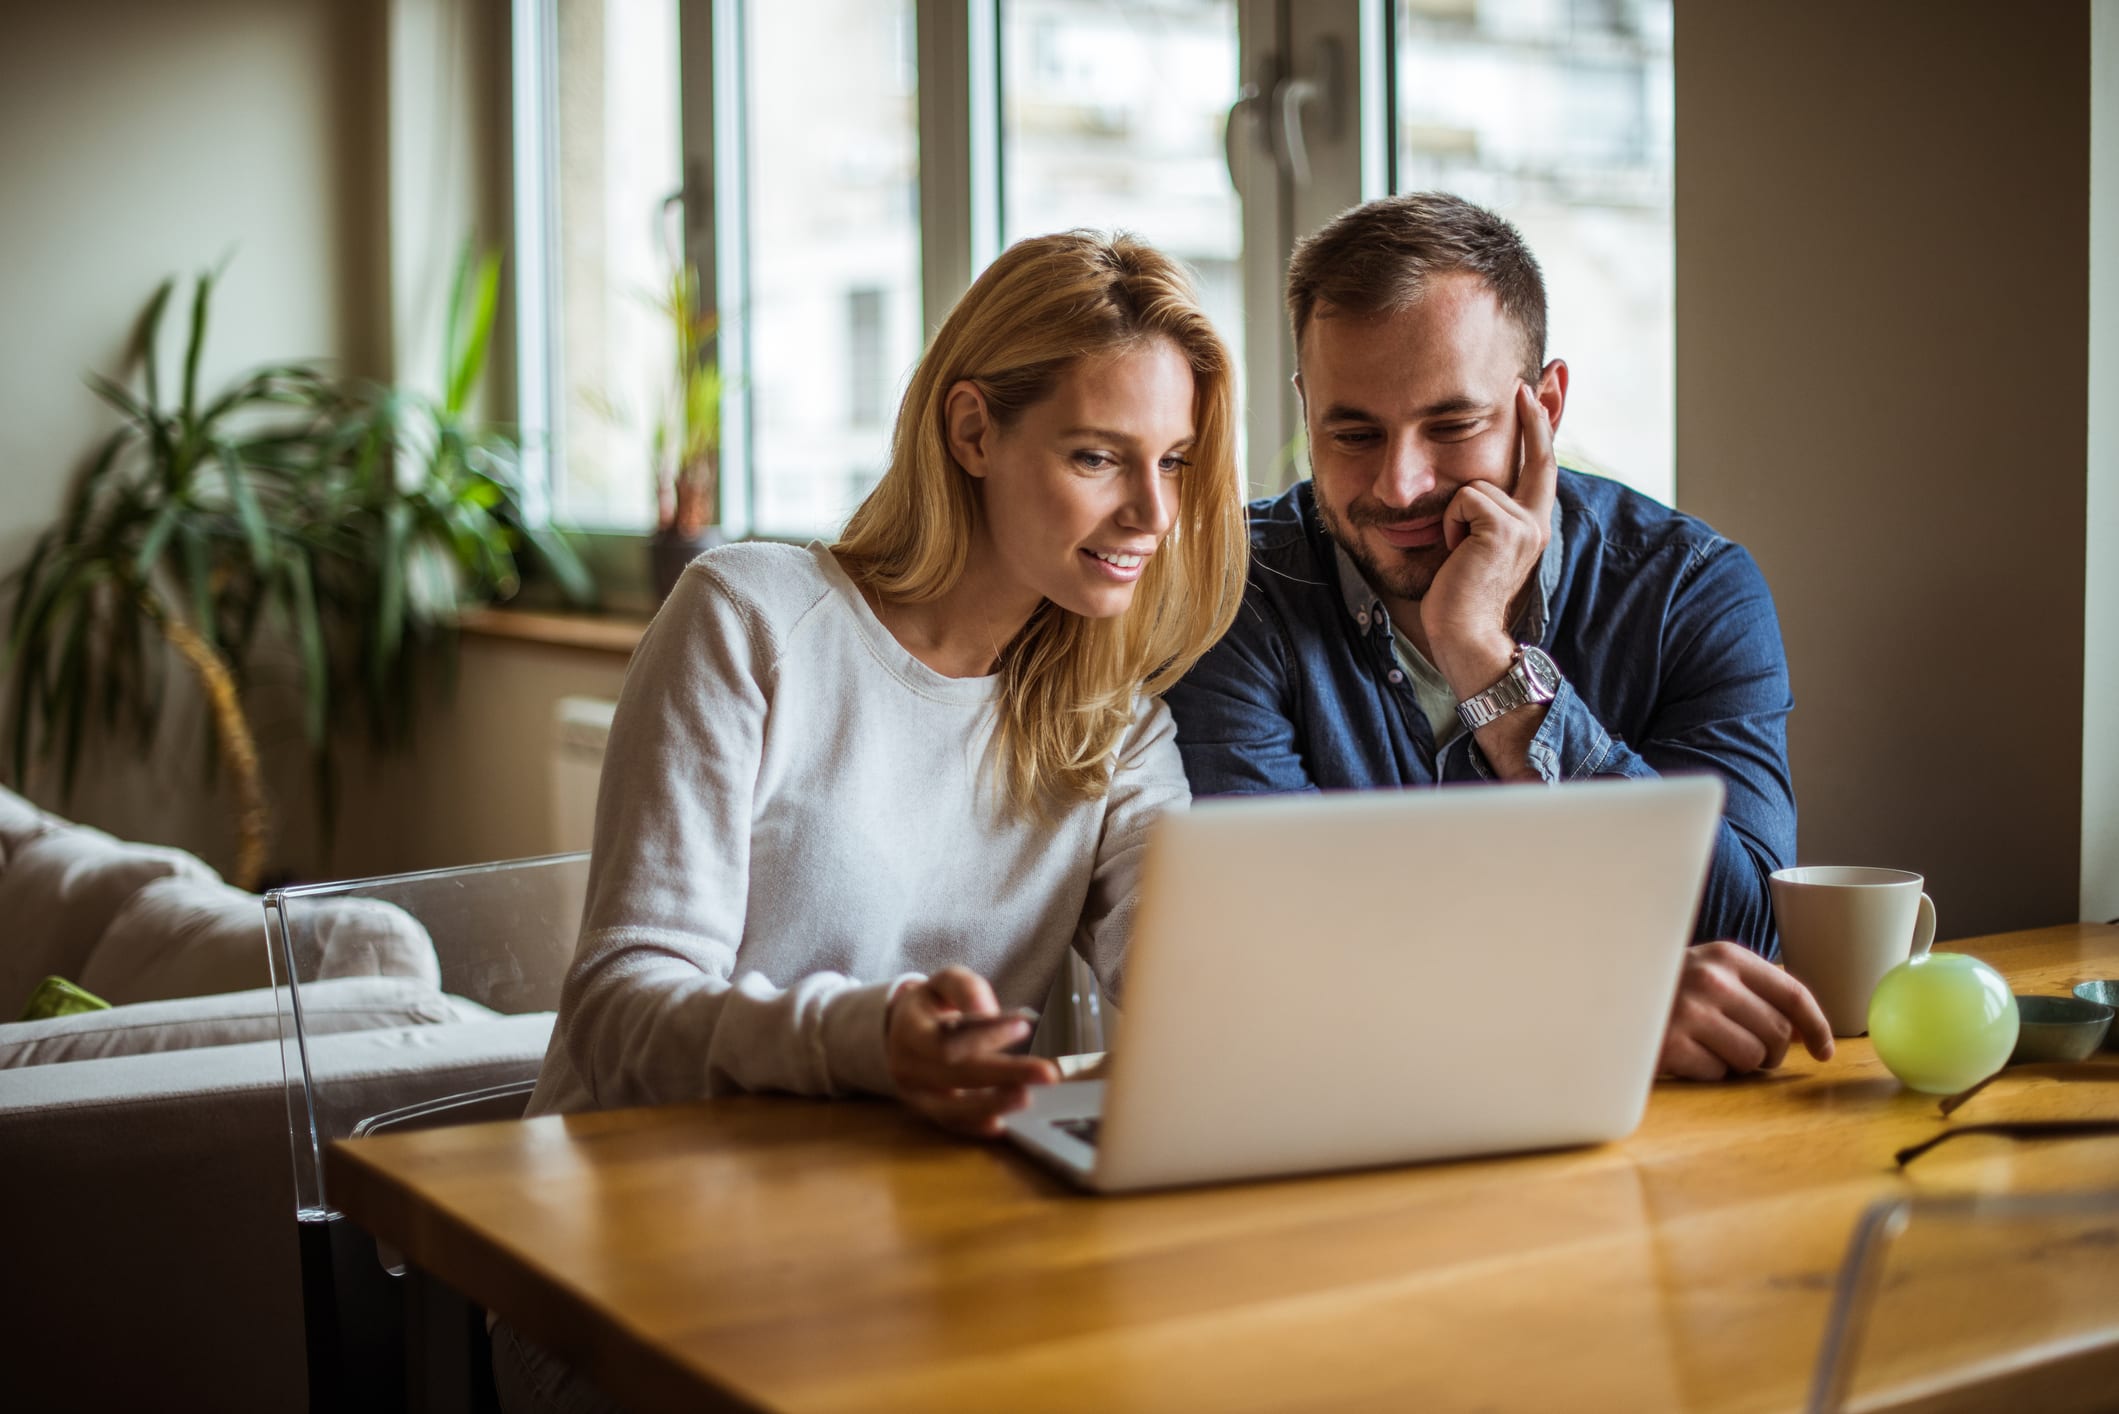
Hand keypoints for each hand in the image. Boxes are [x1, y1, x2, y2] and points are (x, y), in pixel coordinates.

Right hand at [885, 966, 1059, 1135]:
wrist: (901, 1031)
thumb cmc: (931, 1005)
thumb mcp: (943, 983)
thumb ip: (965, 988)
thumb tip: (988, 1012)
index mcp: (910, 1031)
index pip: (946, 1040)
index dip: (984, 1036)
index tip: (1023, 1025)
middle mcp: (907, 1067)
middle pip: (957, 1076)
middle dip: (1003, 1074)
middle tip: (1047, 1073)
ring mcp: (915, 1095)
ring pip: (953, 1109)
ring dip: (993, 1104)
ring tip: (1027, 1097)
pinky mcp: (928, 1112)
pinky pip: (953, 1124)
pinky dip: (977, 1126)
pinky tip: (1003, 1124)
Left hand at [1422, 382, 1558, 695]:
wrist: (1466, 638)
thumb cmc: (1457, 600)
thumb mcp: (1470, 548)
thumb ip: (1477, 515)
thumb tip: (1466, 490)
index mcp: (1530, 526)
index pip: (1540, 467)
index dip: (1541, 426)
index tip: (1538, 389)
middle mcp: (1536, 521)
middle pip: (1536, 455)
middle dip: (1534, 415)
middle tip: (1524, 380)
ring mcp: (1525, 524)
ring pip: (1475, 484)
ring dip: (1454, 515)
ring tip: (1457, 551)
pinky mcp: (1505, 527)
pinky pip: (1464, 498)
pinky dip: (1450, 524)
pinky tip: (1456, 553)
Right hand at [1660, 941, 1834, 1080]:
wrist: (1600, 994)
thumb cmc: (1664, 990)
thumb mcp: (1707, 973)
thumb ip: (1752, 990)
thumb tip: (1805, 1030)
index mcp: (1726, 956)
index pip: (1792, 992)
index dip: (1816, 1026)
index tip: (1824, 1051)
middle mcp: (1712, 980)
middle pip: (1778, 1033)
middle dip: (1771, 1051)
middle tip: (1742, 1049)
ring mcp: (1690, 1012)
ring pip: (1754, 1058)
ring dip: (1738, 1063)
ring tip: (1709, 1048)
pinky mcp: (1671, 1045)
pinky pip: (1718, 1074)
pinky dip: (1707, 1072)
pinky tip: (1684, 1054)